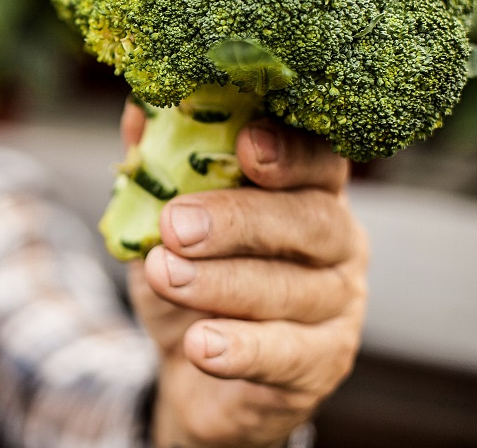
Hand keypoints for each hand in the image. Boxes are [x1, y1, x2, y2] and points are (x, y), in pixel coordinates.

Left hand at [120, 100, 368, 447]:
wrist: (194, 364)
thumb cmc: (191, 272)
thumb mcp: (163, 219)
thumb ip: (158, 167)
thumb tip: (136, 111)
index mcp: (307, 190)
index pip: (317, 159)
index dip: (288, 150)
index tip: (244, 144)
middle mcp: (338, 241)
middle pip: (310, 221)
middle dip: (238, 219)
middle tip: (176, 224)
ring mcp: (339, 304)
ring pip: (292, 289)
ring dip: (221, 283)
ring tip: (163, 275)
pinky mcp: (324, 362)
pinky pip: (288, 354)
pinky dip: (241, 349)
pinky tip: (201, 345)